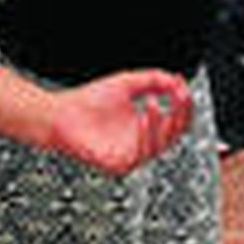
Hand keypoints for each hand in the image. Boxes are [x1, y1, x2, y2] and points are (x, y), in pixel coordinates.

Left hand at [46, 70, 193, 174]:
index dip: (183, 104)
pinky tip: (142, 118)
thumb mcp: (128, 83)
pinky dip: (144, 136)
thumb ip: (154, 79)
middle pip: (174, 134)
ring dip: (160, 123)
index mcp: (145, 126)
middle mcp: (140, 142)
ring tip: (153, 101)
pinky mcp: (118, 164)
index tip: (183, 86)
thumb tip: (176, 81)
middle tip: (180, 95)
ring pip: (160, 145)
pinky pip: (140, 154)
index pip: (175, 120)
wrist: (60, 114)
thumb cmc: (88, 101)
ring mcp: (130, 155)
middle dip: (180, 114)